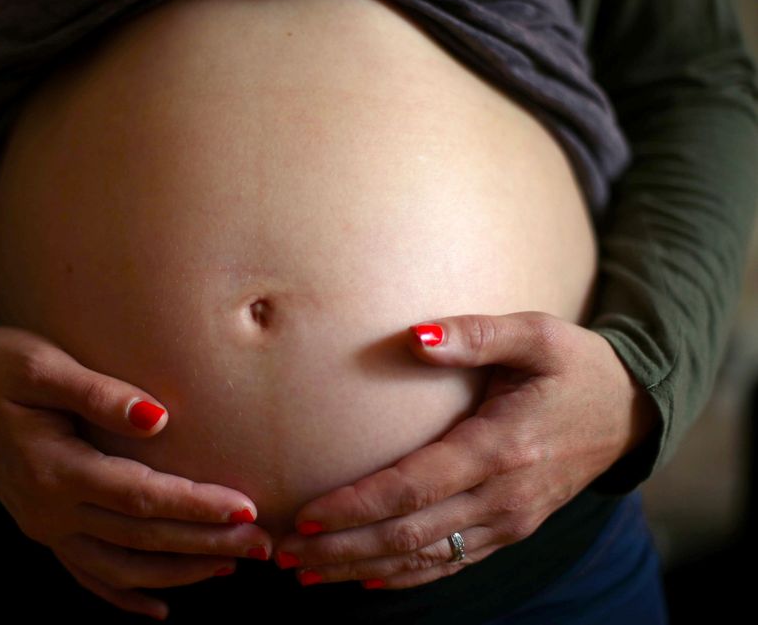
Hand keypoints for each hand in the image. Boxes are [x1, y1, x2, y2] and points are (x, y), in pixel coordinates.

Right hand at [0, 326, 271, 619]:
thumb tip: (158, 418)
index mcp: (54, 469)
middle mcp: (50, 511)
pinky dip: (126, 594)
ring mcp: (45, 528)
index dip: (194, 505)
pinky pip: (89, 575)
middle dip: (205, 543)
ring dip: (179, 571)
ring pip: (122, 566)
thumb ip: (98, 392)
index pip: (140, 497)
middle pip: (141, 537)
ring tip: (231, 566)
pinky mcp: (45, 531)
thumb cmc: (1, 368)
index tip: (245, 508)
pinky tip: (160, 608)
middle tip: (262, 544)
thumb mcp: (41, 366)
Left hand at [272, 311, 659, 588]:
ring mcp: (510, 521)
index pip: (413, 488)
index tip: (305, 515)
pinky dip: (405, 577)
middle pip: (410, 535)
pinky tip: (367, 581)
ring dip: (362, 569)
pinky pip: (452, 563)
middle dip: (343, 550)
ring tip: (307, 574)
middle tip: (286, 556)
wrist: (629, 412)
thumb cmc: (574, 365)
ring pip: (425, 558)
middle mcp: (503, 497)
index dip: (356, 507)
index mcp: (500, 447)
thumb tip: (415, 337)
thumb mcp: (536, 334)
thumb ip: (475, 334)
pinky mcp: (512, 530)